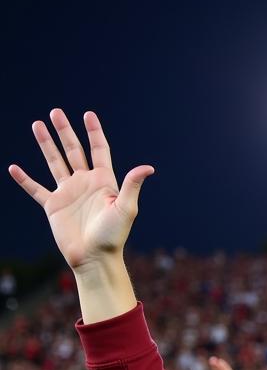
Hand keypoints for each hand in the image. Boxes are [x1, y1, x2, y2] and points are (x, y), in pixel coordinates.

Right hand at [9, 110, 153, 271]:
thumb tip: (148, 167)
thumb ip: (132, 185)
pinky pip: (36, 189)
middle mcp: (85, 184)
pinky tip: (14, 168)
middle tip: (56, 112)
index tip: (88, 115)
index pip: (100, 151)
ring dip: (46, 144)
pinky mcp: (53, 206)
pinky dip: (24, 179)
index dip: (94, 133)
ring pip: (55, 162)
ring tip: (37, 124)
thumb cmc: (113, 235)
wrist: (95, 258)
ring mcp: (68, 193)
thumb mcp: (126, 208)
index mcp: (104, 182)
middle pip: (74, 151)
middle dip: (65, 131)